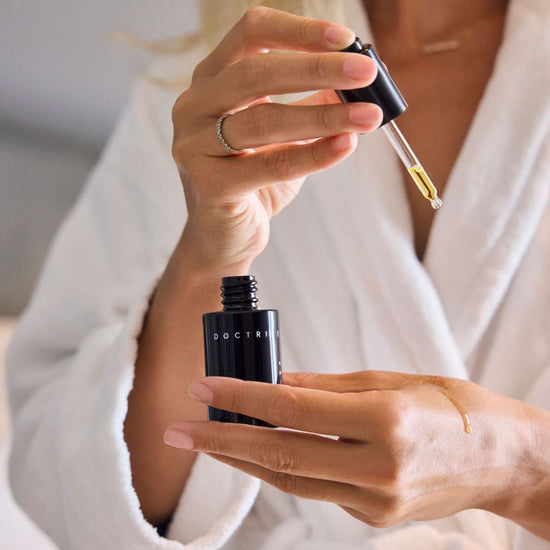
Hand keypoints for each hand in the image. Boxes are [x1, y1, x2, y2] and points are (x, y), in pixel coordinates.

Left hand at [164, 370, 533, 527]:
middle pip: (280, 454)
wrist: (500, 460)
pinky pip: (316, 489)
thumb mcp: (389, 380)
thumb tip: (276, 381)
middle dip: (222, 441)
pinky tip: (263, 452)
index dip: (241, 397)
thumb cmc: (450, 405)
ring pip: (292, 479)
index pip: (291, 407)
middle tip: (180, 430)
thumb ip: (326, 385)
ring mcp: (375, 502)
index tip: (203, 388)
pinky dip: (284, 468)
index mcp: (383, 421)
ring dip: (245, 459)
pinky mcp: (373, 519)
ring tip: (210, 439)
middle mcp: (377, 467)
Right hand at [171, 6, 381, 270]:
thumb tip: (359, 80)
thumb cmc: (254, 180)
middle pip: (255, 72)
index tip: (346, 38)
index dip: (298, 31)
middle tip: (367, 72)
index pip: (250, 34)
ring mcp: (194, 146)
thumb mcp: (285, 134)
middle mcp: (194, 107)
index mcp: (211, 81)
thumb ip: (312, 103)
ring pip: (263, 120)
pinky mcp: (208, 185)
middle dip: (318, 68)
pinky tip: (345, 146)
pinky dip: (312, 156)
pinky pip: (269, 166)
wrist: (224, 236)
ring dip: (324, 116)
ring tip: (368, 115)